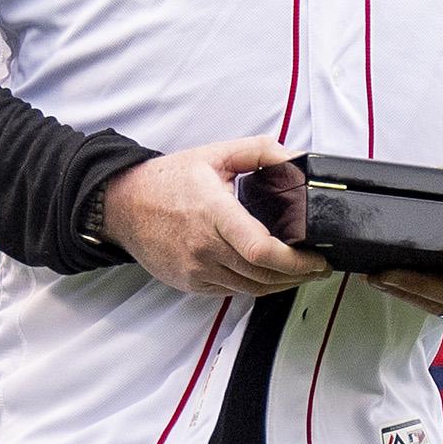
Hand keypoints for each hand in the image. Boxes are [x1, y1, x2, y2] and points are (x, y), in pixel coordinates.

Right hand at [98, 138, 329, 297]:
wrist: (123, 206)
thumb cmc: (167, 181)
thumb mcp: (214, 154)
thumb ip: (259, 151)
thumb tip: (296, 158)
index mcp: (214, 212)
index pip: (261, 249)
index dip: (296, 261)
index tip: (317, 258)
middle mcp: (204, 247)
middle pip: (263, 275)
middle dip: (299, 275)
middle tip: (319, 267)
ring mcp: (197, 270)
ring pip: (252, 288)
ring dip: (282, 285)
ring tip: (303, 273)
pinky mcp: (191, 283)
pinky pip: (233, 291)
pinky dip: (257, 286)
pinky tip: (271, 275)